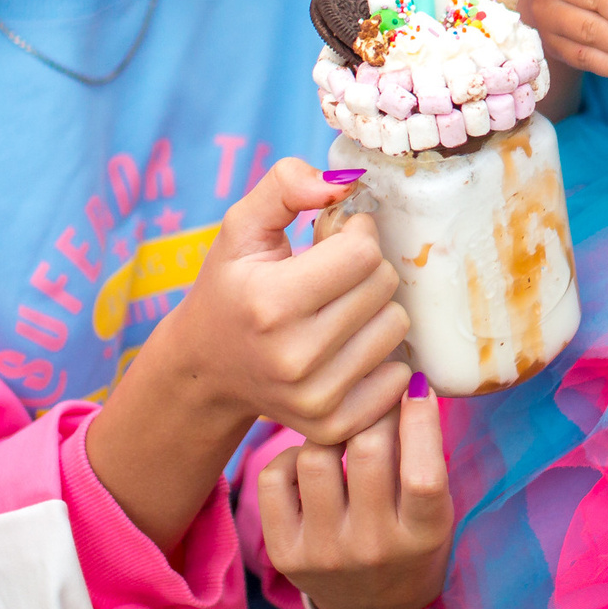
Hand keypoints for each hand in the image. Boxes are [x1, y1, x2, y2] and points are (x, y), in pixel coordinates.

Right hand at [157, 159, 412, 445]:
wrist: (207, 367)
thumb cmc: (232, 288)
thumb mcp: (241, 227)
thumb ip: (285, 186)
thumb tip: (341, 184)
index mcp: (270, 303)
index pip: (363, 252)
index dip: (354, 234)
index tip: (332, 238)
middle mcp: (293, 358)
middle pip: (384, 287)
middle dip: (365, 269)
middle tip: (332, 275)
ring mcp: (315, 398)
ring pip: (396, 328)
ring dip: (375, 310)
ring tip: (337, 309)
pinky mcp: (334, 424)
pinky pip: (399, 377)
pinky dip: (380, 356)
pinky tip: (346, 346)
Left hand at [262, 384, 453, 608]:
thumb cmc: (412, 543)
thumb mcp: (436, 510)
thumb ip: (424, 457)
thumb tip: (406, 380)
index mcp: (421, 535)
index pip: (422, 473)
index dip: (420, 419)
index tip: (417, 384)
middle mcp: (372, 547)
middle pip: (366, 450)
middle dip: (375, 409)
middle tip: (377, 397)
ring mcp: (324, 552)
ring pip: (315, 456)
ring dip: (331, 430)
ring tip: (344, 430)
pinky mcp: (285, 552)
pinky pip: (275, 476)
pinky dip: (292, 455)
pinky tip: (311, 461)